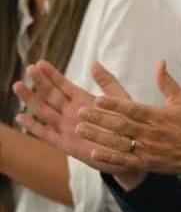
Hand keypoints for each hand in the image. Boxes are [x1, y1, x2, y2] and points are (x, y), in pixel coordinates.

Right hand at [13, 60, 136, 180]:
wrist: (132, 149)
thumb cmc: (127, 124)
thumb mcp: (119, 98)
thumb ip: (107, 82)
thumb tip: (94, 63)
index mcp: (83, 100)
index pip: (63, 85)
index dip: (52, 74)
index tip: (39, 62)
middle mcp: (71, 113)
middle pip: (51, 95)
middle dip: (39, 82)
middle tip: (28, 68)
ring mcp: (67, 127)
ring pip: (44, 111)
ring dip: (31, 99)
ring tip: (18, 85)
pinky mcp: (66, 143)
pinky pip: (46, 134)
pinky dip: (34, 126)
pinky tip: (21, 117)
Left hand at [75, 60, 180, 181]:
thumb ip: (167, 82)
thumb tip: (160, 62)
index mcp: (157, 116)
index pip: (133, 109)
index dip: (115, 105)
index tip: (97, 99)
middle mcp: (150, 133)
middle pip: (121, 125)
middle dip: (100, 119)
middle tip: (80, 112)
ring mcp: (147, 149)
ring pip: (119, 142)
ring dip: (98, 136)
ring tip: (80, 129)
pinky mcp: (146, 163)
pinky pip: (125, 161)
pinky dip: (109, 158)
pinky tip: (93, 153)